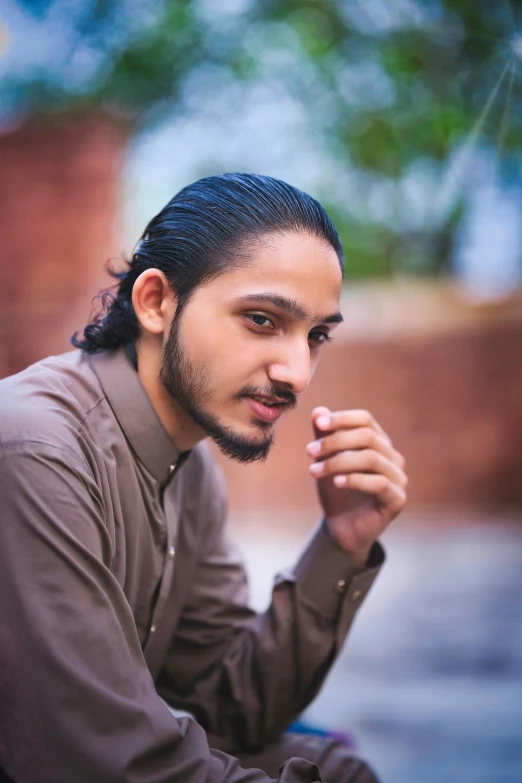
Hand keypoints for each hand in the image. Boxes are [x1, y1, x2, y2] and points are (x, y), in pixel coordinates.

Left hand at [306, 406, 406, 565]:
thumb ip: (324, 436)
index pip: (366, 420)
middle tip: (310, 452)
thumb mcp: (325, 460)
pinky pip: (379, 483)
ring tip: (314, 470)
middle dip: (335, 441)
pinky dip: (354, 479)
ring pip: (371, 459)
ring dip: (338, 461)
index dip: (343, 419)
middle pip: (368, 437)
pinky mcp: (397, 500)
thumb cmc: (336, 491)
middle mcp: (393, 458)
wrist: (341, 527)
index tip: (319, 424)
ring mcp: (398, 479)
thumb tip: (318, 411)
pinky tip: (335, 482)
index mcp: (379, 443)